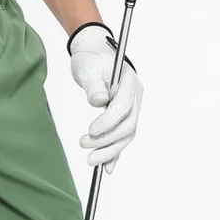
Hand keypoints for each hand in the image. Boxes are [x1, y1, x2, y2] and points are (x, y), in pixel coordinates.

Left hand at [68, 22, 142, 174]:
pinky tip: (107, 168)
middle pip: (128, 125)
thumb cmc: (91, 57)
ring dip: (110, 150)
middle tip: (84, 145)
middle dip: (107, 140)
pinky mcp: (123, 116)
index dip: (109, 121)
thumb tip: (100, 101)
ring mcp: (131, 108)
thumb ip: (94, 85)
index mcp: (129, 82)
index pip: (123, 106)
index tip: (91, 131)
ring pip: (126, 134)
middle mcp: (135, 97)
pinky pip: (121, 137)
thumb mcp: (88, 67)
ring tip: (91, 160)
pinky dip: (115, 153)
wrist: (93, 52)